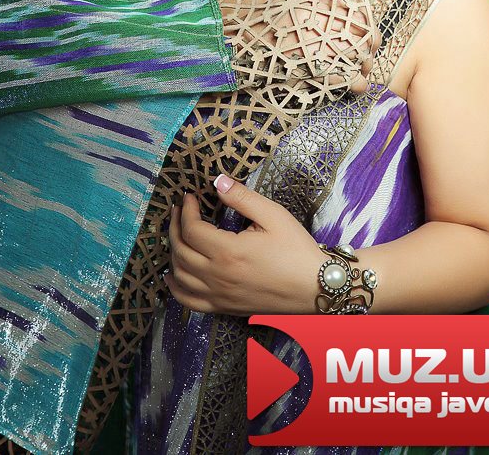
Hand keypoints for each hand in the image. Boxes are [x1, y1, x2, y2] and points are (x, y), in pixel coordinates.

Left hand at [164, 175, 325, 315]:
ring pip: (180, 275)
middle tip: (179, 210)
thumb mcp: (273, 215)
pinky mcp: (224, 308)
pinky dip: (176, 287)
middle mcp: (218, 276)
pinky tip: (173, 274)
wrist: (315, 288)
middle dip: (175, 226)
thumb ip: (242, 197)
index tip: (190, 197)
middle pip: (180, 251)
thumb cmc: (296, 250)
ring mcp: (219, 295)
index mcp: (228, 252)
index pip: (191, 229)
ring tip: (178, 234)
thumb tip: (217, 181)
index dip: (186, 210)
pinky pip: (189, 301)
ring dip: (173, 252)